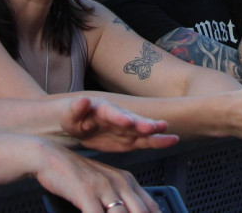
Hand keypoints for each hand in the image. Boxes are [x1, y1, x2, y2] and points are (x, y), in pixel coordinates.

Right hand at [32, 140, 156, 212]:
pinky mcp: (87, 192)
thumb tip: (131, 211)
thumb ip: (120, 199)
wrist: (51, 157)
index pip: (151, 207)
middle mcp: (120, 183)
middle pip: (140, 212)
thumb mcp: (105, 183)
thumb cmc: (77, 175)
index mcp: (127, 181)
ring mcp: (104, 187)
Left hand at [58, 96, 177, 152]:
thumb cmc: (73, 118)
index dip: (119, 116)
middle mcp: (119, 116)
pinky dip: (159, 141)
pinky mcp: (130, 140)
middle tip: (152, 126)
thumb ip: (76, 108)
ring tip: (166, 129)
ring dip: (154, 130)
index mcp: (103, 109)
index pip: (111, 112)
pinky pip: (146, 142)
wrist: (78, 125)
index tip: (126, 121)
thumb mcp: (69, 114)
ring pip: (142, 129)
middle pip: (132, 119)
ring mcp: (127, 128)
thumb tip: (82, 100)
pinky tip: (173, 139)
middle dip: (142, 123)